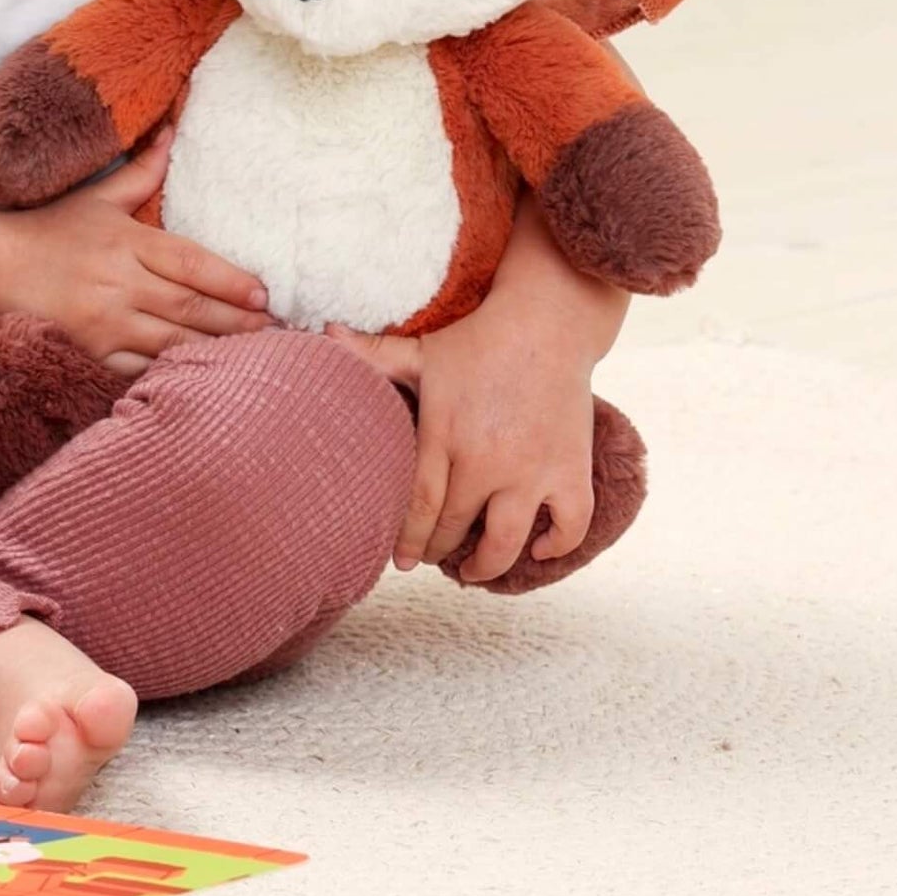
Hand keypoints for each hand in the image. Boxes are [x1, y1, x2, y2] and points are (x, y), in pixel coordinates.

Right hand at [0, 127, 273, 378]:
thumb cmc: (49, 231)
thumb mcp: (97, 198)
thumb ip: (142, 172)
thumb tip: (172, 129)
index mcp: (126, 243)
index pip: (192, 264)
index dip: (232, 281)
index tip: (264, 294)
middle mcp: (119, 284)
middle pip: (191, 308)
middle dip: (238, 322)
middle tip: (277, 330)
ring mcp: (104, 324)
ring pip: (172, 344)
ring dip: (216, 352)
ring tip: (256, 358)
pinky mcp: (91, 354)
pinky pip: (141, 369)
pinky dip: (173, 374)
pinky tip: (205, 379)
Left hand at [325, 294, 598, 584]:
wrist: (548, 322)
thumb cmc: (478, 340)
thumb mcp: (421, 350)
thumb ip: (373, 355)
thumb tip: (325, 333)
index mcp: (444, 434)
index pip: (420, 505)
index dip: (407, 540)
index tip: (399, 563)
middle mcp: (487, 460)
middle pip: (456, 527)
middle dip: (438, 551)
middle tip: (429, 559)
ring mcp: (533, 469)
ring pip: (507, 541)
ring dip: (487, 566)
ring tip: (473, 572)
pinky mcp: (571, 469)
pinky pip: (569, 525)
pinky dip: (556, 546)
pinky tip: (537, 550)